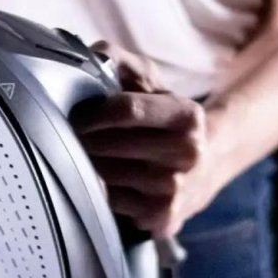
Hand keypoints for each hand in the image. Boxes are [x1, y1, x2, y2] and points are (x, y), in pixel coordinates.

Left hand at [72, 42, 227, 236]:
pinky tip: (106, 180)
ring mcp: (175, 190)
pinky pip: (110, 202)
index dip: (92, 113)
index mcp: (187, 116)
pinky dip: (100, 190)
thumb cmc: (164, 119)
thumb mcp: (148, 81)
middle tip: (73, 137)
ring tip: (88, 156)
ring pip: (105, 175)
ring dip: (86, 165)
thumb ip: (116, 61)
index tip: (76, 116)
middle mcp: (187, 154)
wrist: (205, 167)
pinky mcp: (161, 218)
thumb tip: (88, 59)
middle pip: (110, 145)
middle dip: (83, 140)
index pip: (126, 110)